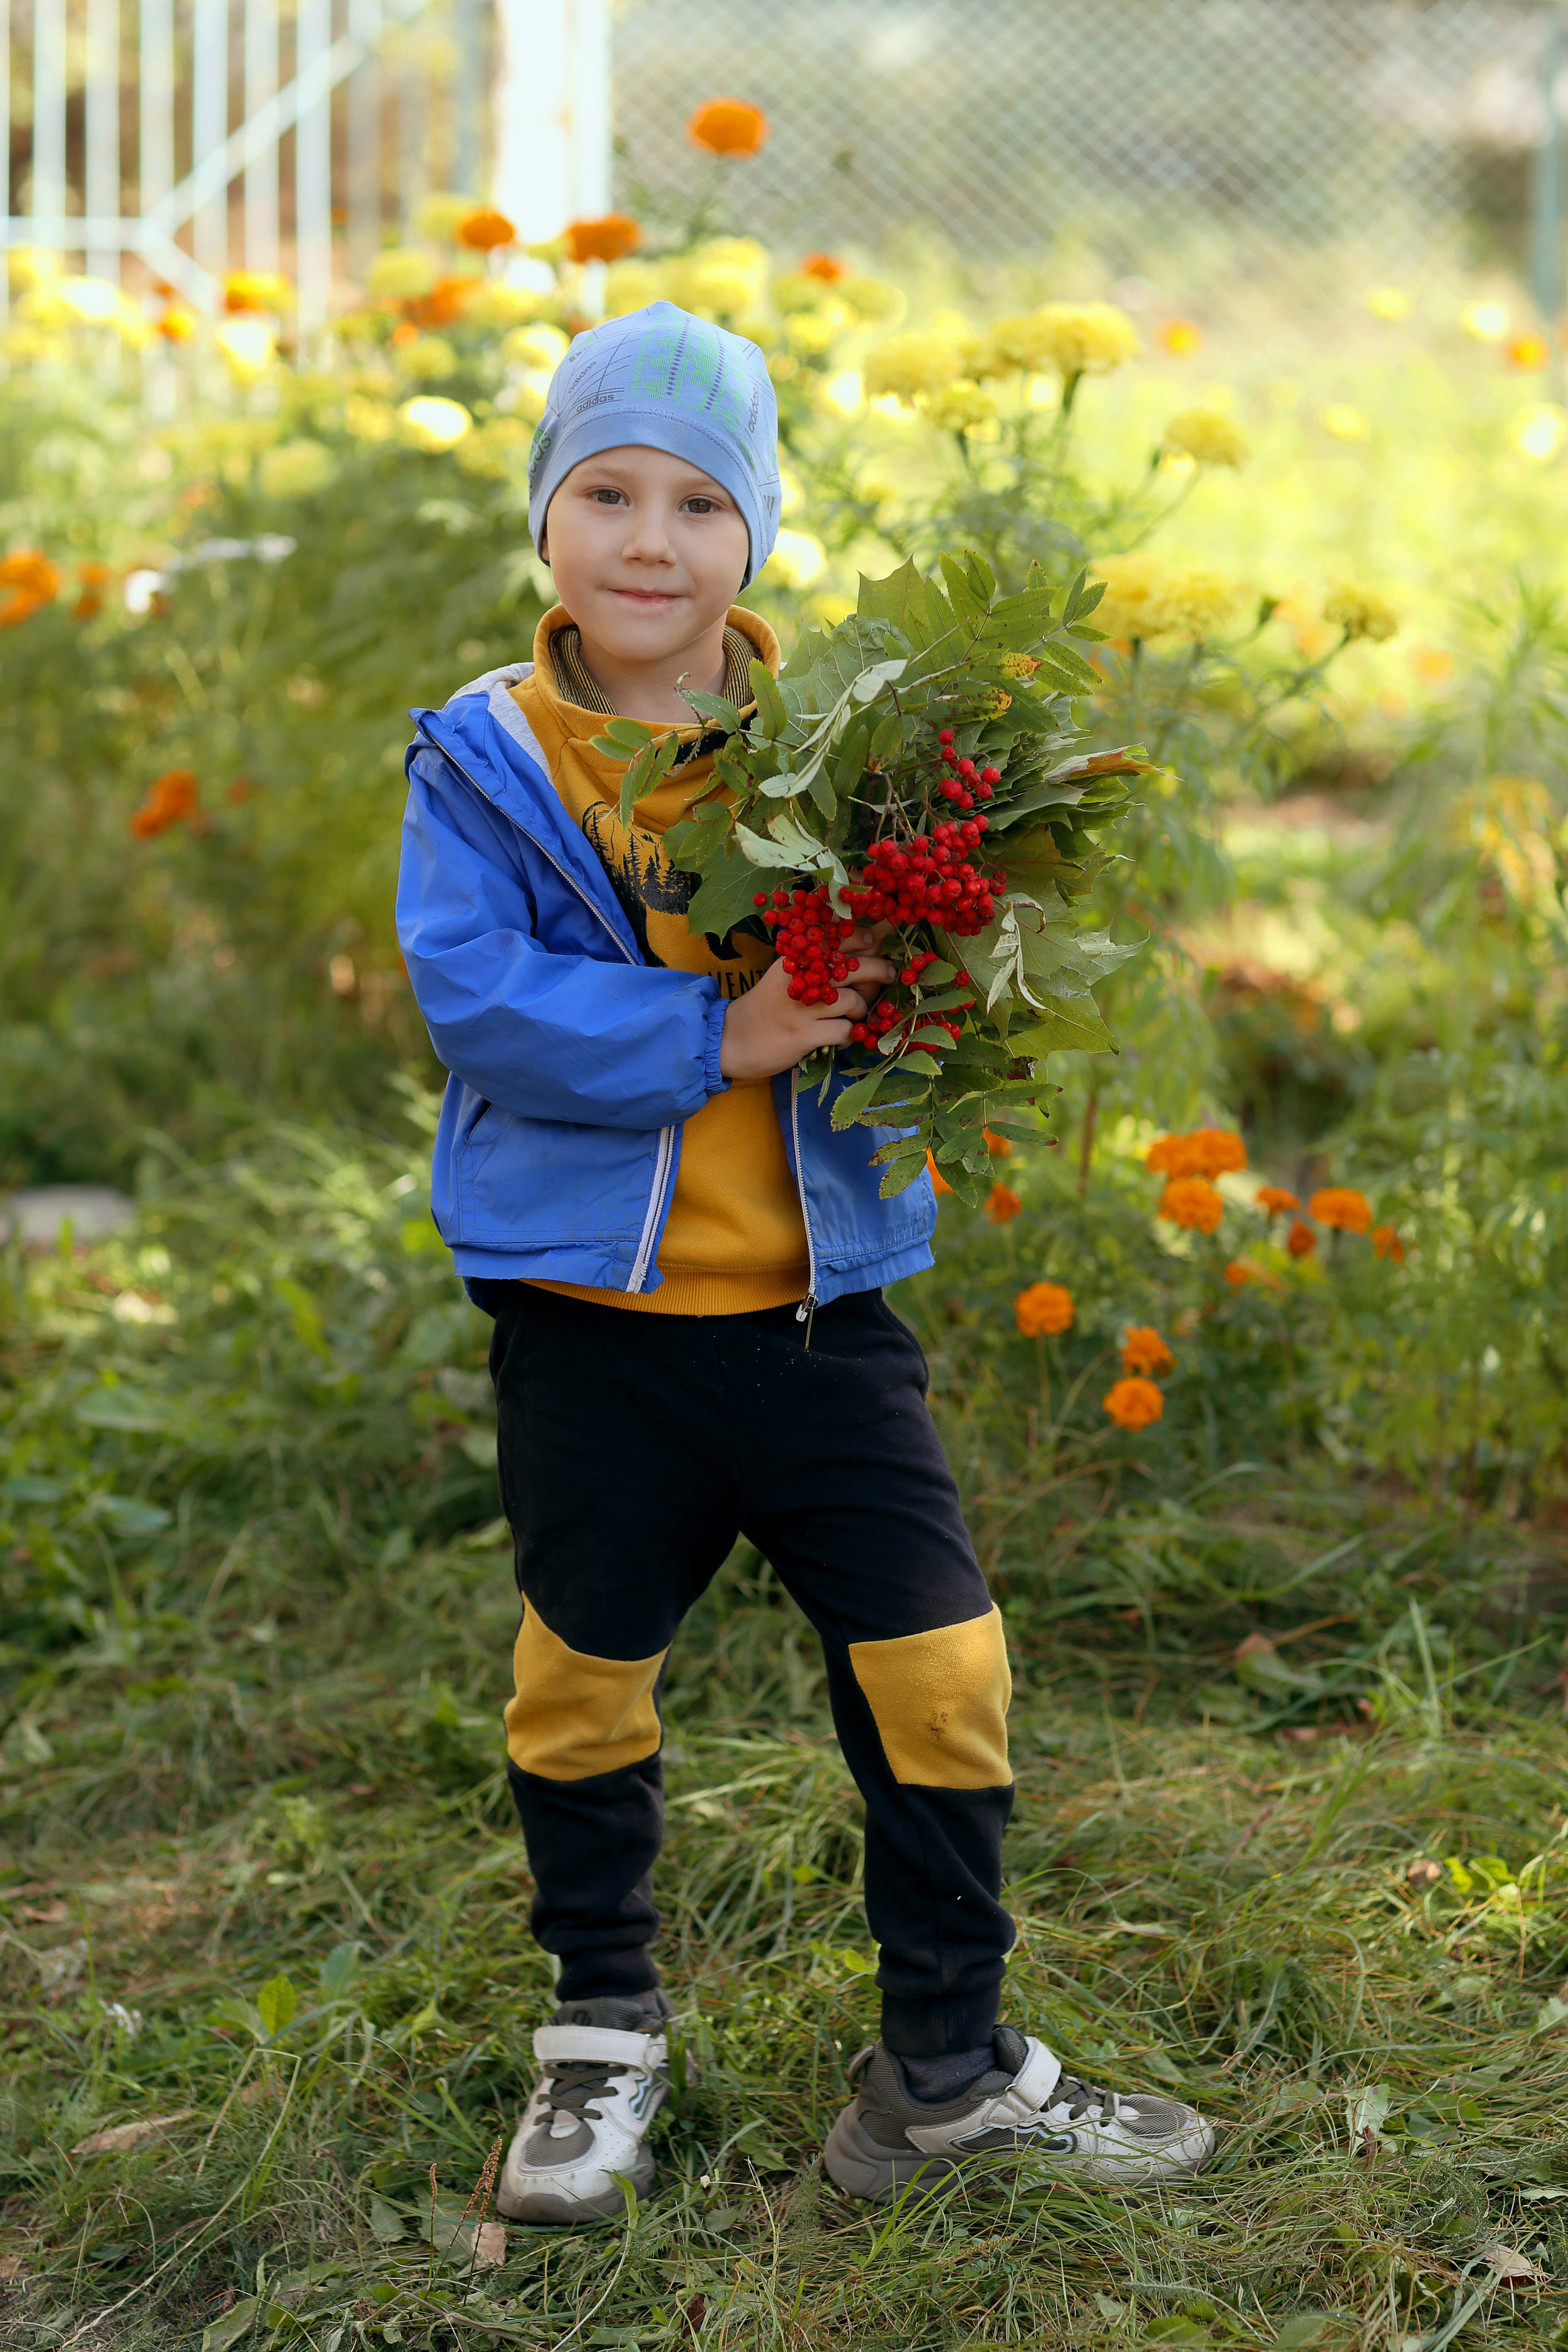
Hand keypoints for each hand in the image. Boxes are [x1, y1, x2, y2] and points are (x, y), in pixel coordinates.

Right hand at [719, 924, 893, 1081]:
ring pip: (853, 1001)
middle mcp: (798, 978)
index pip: (837, 935)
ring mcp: (802, 1008)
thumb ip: (815, 958)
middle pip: (854, 966)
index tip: (874, 940)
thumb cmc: (765, 1005)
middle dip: (879, 969)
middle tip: (889, 974)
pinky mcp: (803, 1036)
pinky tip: (842, 1035)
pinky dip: (849, 1035)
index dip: (863, 936)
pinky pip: (844, 1031)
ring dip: (862, 1009)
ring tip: (855, 1014)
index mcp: (794, 958)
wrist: (732, 1038)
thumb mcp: (784, 973)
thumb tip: (864, 940)